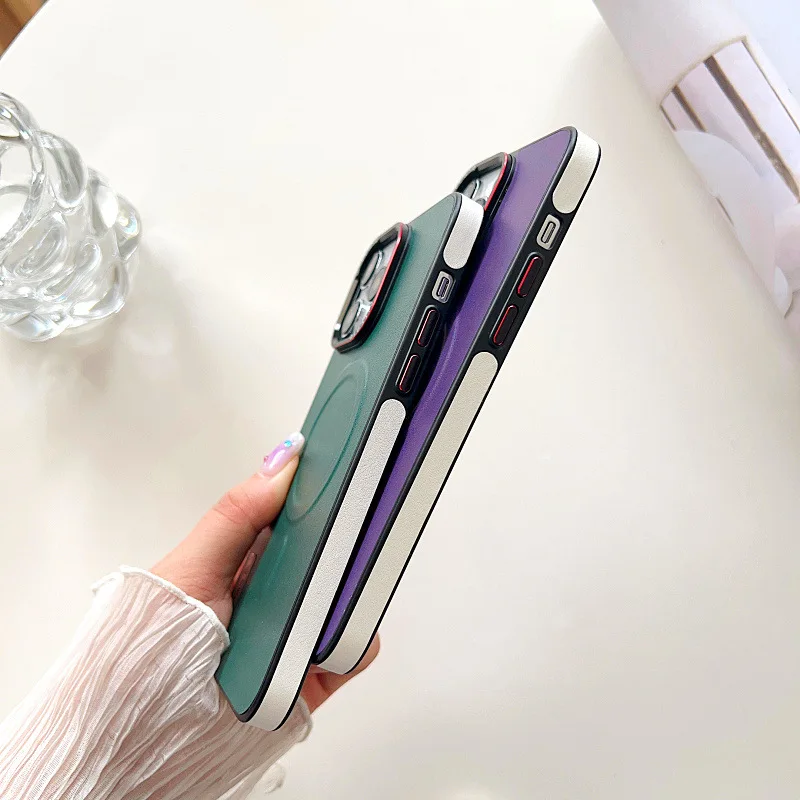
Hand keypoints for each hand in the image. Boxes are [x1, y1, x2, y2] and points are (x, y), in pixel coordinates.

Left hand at [151, 433, 378, 713]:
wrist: (148, 730)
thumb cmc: (155, 645)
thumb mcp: (193, 564)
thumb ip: (236, 514)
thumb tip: (281, 463)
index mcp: (244, 556)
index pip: (293, 514)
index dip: (323, 490)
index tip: (350, 466)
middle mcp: (272, 591)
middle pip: (326, 554)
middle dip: (345, 538)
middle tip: (358, 519)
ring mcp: (293, 631)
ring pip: (343, 598)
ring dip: (350, 588)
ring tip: (342, 580)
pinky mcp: (310, 672)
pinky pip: (350, 649)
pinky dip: (356, 639)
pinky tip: (342, 630)